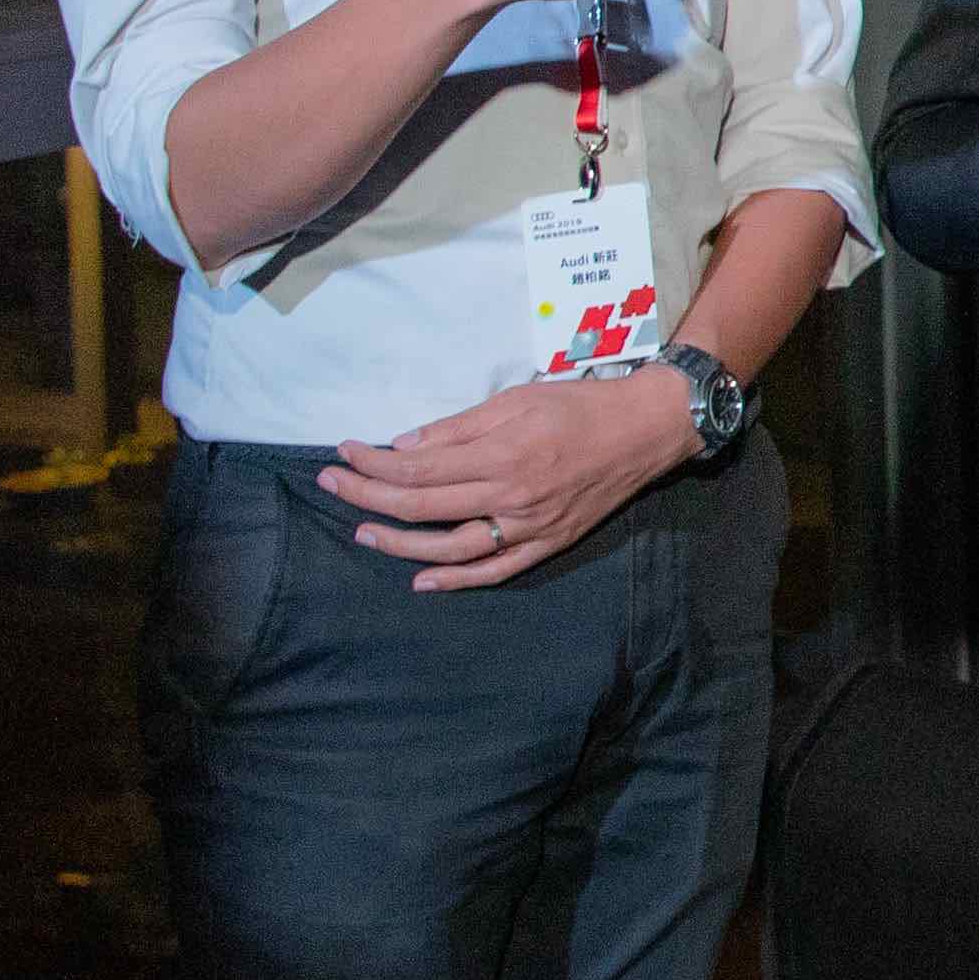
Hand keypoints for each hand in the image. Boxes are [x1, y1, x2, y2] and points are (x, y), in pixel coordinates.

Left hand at [322, 366, 697, 591]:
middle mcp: (510, 497)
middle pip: (420, 508)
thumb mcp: (516, 399)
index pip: (415, 469)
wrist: (647, 429)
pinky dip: (455, 580)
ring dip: (398, 544)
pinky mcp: (547, 543)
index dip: (370, 464)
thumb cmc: (581, 404)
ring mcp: (529, 527)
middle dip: (366, 496)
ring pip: (449, 549)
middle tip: (332, 483)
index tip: (344, 452)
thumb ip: (457, 427)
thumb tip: (402, 447)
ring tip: (363, 532)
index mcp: (500, 454)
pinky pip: (494, 570)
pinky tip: (421, 579)